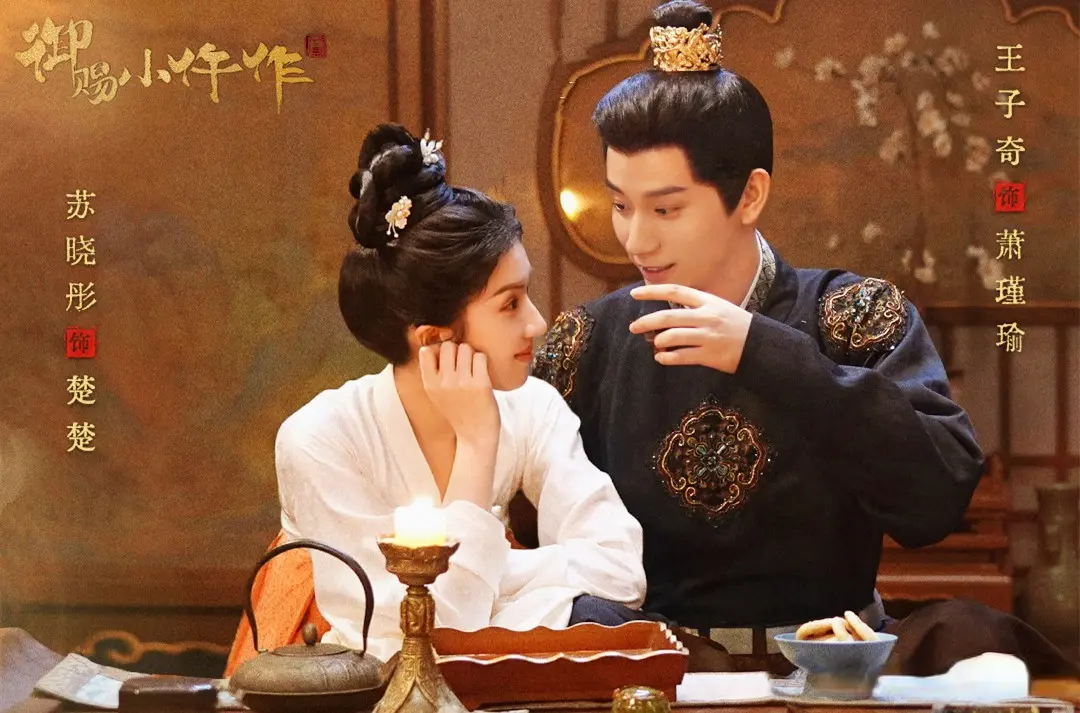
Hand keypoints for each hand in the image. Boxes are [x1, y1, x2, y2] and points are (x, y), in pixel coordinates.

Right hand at [418, 341, 500, 445]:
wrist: (475, 437)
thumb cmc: (459, 412)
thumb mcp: (437, 395)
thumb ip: (434, 373)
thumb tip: (436, 344)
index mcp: (429, 384)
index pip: (426, 351)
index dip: (438, 350)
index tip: (447, 359)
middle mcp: (444, 382)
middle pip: (448, 346)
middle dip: (457, 350)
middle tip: (463, 364)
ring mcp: (462, 383)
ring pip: (466, 348)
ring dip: (471, 355)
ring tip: (473, 370)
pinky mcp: (480, 384)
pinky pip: (480, 356)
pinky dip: (483, 362)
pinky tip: (482, 374)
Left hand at [628, 284, 752, 373]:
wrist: (760, 345)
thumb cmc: (736, 325)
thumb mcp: (719, 307)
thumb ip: (696, 308)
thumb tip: (667, 314)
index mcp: (708, 301)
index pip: (675, 292)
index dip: (653, 292)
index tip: (634, 294)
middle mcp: (707, 317)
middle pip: (668, 317)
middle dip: (646, 322)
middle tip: (633, 327)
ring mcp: (708, 336)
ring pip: (672, 337)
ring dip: (658, 341)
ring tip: (656, 344)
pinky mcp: (709, 356)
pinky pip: (681, 356)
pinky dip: (667, 358)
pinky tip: (661, 358)